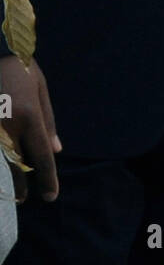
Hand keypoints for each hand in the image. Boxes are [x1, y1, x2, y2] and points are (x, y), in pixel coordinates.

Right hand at [0, 56, 60, 201]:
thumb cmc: (18, 66)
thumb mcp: (40, 88)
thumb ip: (49, 121)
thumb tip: (57, 151)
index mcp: (28, 116)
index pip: (41, 157)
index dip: (48, 180)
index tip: (50, 197)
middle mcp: (7, 125)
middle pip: (18, 165)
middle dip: (23, 183)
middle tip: (27, 196)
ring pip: (1, 160)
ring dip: (6, 174)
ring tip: (11, 189)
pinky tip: (3, 166)